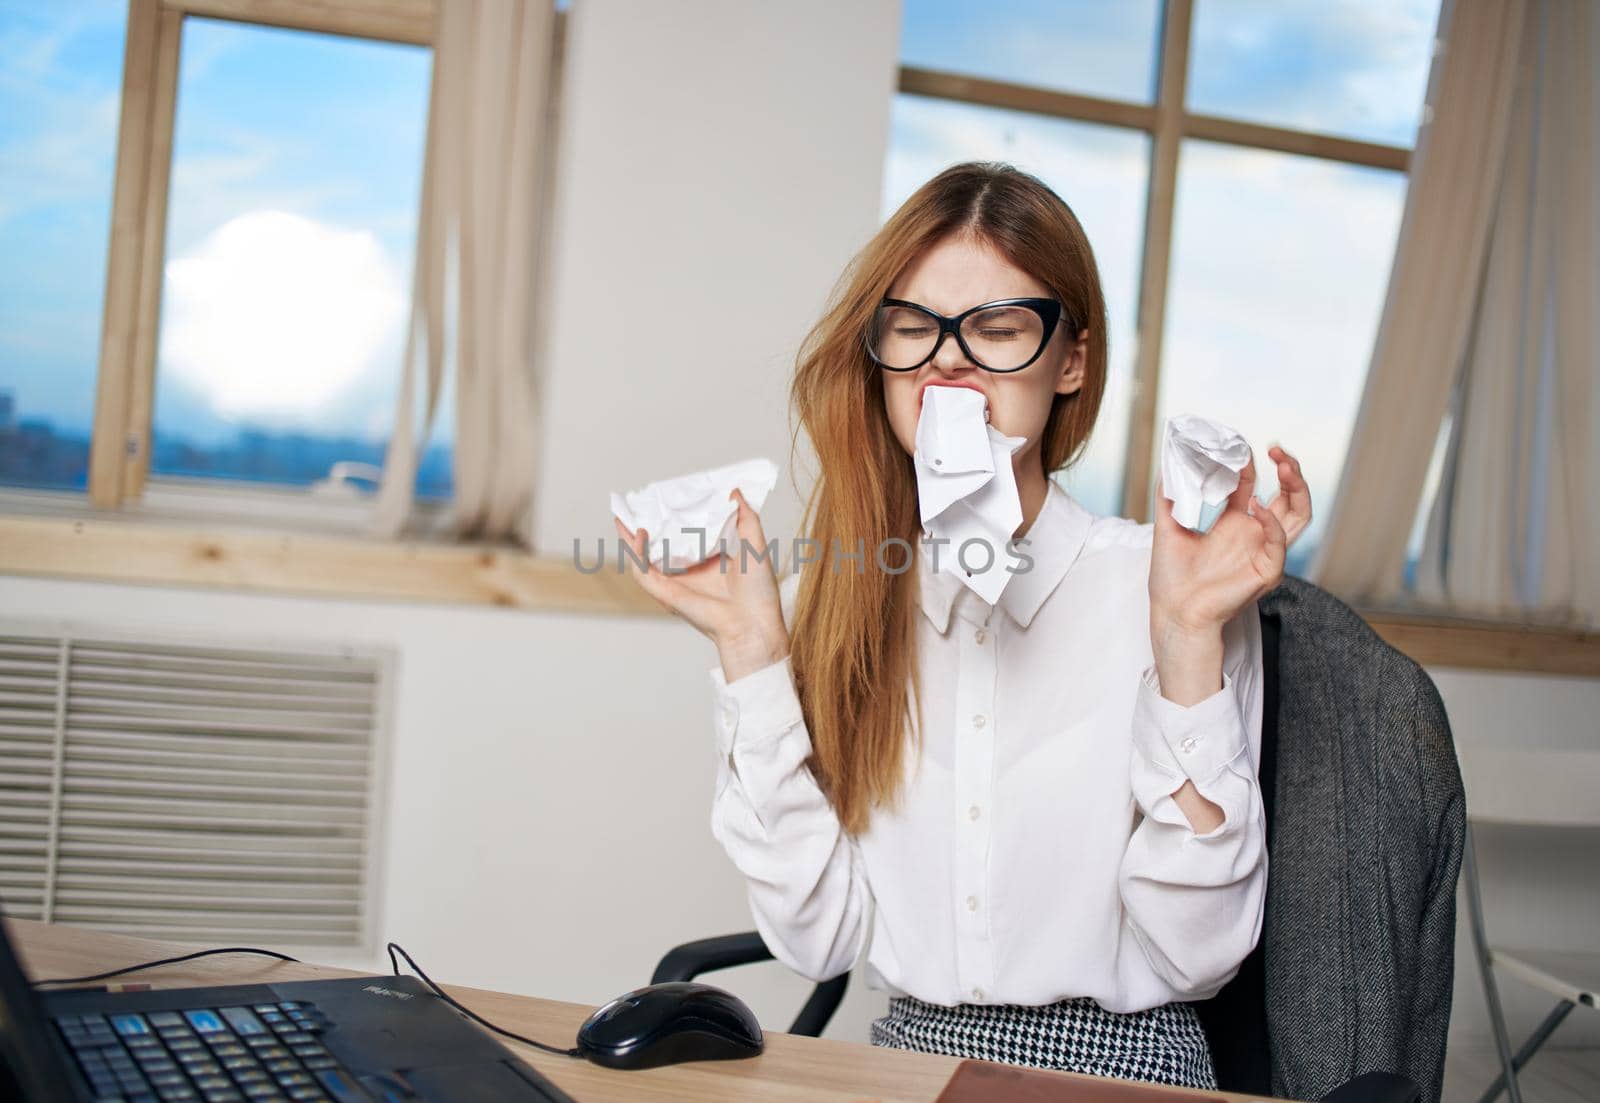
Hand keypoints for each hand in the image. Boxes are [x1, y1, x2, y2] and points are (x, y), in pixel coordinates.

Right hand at [613, 488, 790, 680]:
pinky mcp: (665, 592)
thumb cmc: (758, 591)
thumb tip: (734, 490)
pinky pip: (642, 571)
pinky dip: (636, 552)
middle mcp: (689, 570)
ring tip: (622, 513)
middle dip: (646, 524)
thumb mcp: (755, 543)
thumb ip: (746, 516)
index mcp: (709, 560)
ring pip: (644, 557)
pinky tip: (639, 532)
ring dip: (630, 537)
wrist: (753, 621)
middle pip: (660, 543)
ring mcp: (675, 581)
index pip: (686, 534)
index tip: (669, 495)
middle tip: (636, 501)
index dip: (675, 516)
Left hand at [1147, 444, 1311, 698]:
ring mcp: (1263, 552)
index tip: (1237, 446)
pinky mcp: (1267, 571)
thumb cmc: (1172, 577)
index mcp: (1235, 523)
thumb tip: (1167, 468)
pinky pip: (1280, 543)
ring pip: (1300, 515)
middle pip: (1289, 496)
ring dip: (1297, 487)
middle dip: (1290, 470)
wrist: (1173, 611)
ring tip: (1284, 464)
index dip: (1249, 465)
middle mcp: (1254, 534)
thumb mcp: (1167, 528)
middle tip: (1277, 448)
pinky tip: (1255, 505)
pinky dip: (1272, 522)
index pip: (1252, 486)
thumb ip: (1168, 498)